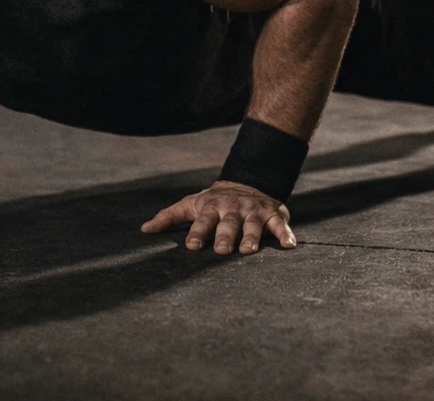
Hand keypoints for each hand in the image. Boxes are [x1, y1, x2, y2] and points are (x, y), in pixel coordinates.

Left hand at [140, 180, 295, 254]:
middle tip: (223, 251)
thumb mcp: (190, 205)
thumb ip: (168, 217)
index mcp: (211, 208)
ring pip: (252, 225)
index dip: (198, 233)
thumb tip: (144, 230)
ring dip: (251, 237)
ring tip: (249, 251)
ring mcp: (253, 211)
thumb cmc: (212, 203)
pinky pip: (280, 224)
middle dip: (225, 236)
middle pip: (228, 224)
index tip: (192, 246)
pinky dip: (285, 234)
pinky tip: (289, 246)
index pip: (202, 221)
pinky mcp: (273, 213)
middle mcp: (232, 209)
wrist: (246, 184)